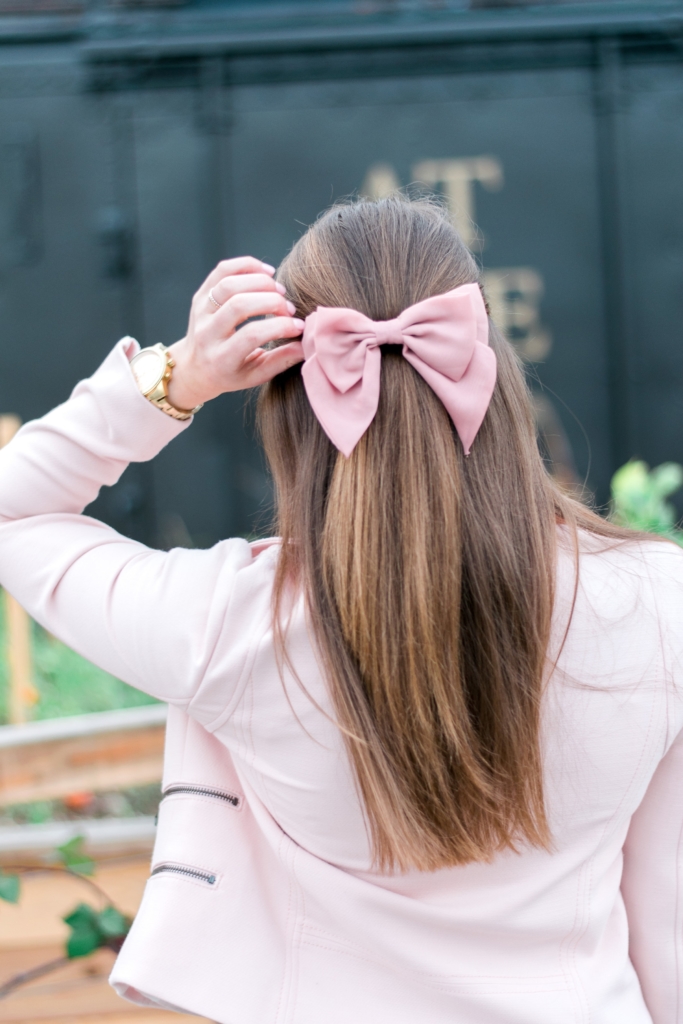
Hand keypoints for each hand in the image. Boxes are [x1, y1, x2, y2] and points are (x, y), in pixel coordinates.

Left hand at [166, 256, 304, 409]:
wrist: (194, 368)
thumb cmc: (230, 374)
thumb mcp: (254, 376)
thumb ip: (280, 361)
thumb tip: (304, 345)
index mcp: (221, 358)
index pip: (252, 335)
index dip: (280, 326)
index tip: (298, 326)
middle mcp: (207, 333)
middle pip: (239, 305)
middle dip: (272, 301)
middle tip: (289, 308)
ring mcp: (200, 312)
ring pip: (229, 284)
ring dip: (260, 281)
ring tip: (279, 290)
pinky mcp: (200, 296)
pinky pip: (221, 270)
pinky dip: (247, 265)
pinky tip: (266, 272)